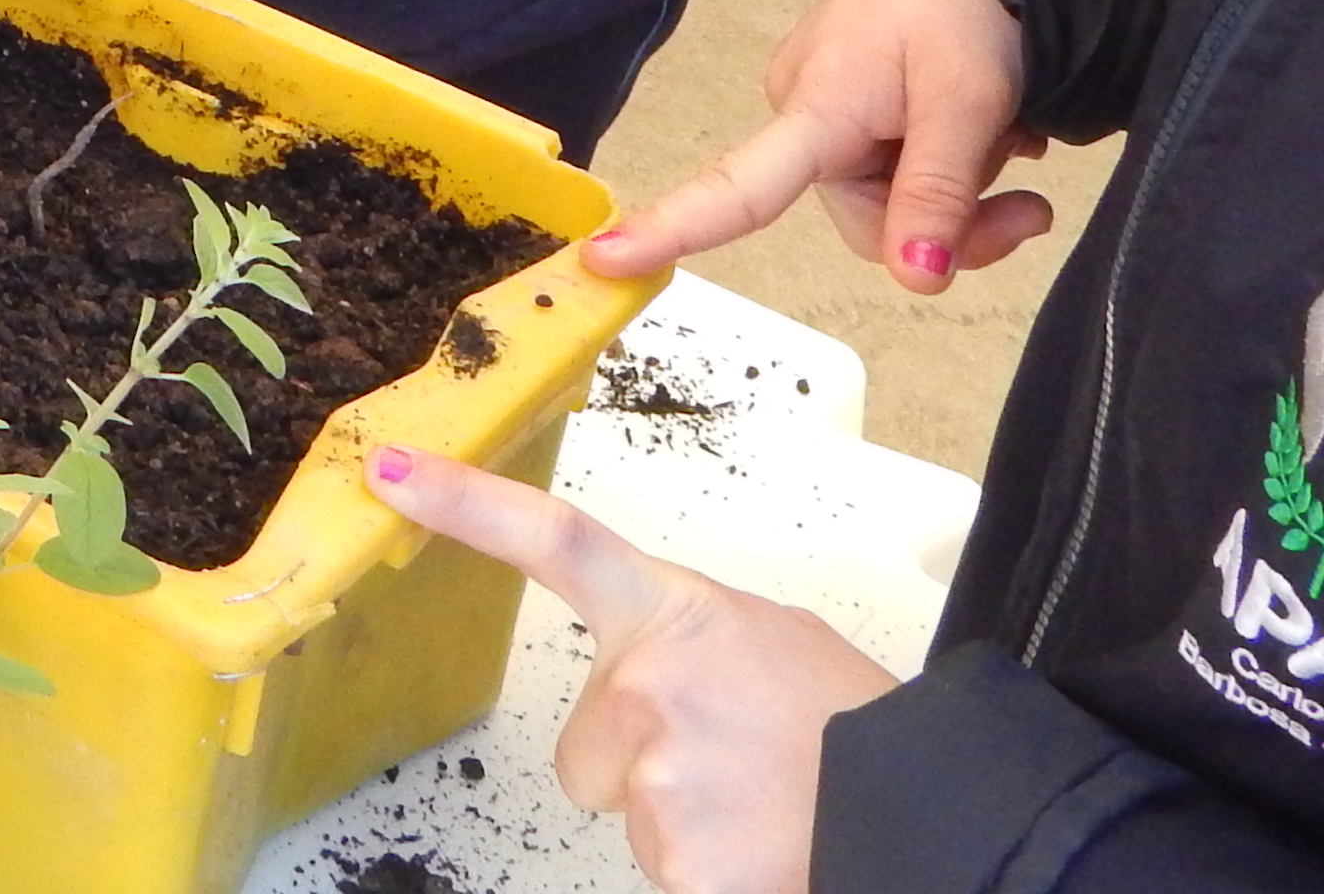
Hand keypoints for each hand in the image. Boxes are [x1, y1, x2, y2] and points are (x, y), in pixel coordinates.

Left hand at [380, 448, 891, 891]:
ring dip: (691, 830)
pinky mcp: (679, 863)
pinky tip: (768, 855)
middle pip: (586, 755)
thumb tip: (656, 693)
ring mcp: (658, 774)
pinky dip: (712, 877)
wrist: (934, 803)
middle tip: (741, 772)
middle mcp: (648, 685)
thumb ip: (689, 654)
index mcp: (674, 615)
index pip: (554, 540)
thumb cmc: (855, 729)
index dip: (464, 504)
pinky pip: (666, 877)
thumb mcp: (768, 650)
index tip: (389, 471)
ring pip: (633, 820)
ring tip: (772, 810)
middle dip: (644, 774)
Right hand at [586, 0, 1053, 293]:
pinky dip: (954, 157)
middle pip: (868, 218)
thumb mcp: (967, 100)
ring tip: (1012, 137)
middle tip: (1029, 205)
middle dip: (951, 225)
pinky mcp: (859, 89)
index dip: (674, 226)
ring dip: (964, 186)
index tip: (601, 259)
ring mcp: (831, 99)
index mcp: (816, 110)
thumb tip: (914, 281)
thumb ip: (937, 193)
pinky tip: (995, 125)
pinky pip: (902, 159)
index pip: (738, 186)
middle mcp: (806, 110)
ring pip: (895, 193)